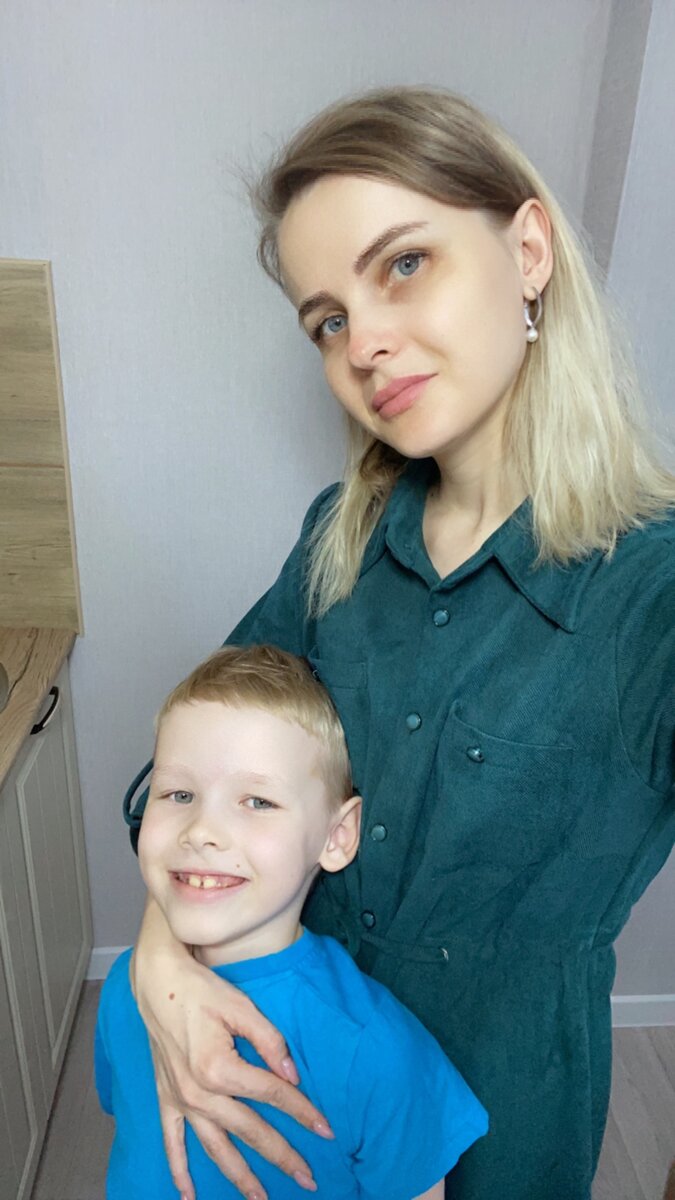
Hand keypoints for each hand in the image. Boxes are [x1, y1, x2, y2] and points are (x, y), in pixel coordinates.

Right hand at [131, 897, 332, 1199]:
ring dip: (239, 1177)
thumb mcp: (241, 1006)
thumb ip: (270, 1041)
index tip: (326, 1129)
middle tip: (308, 1179)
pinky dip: (179, 1171)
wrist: (157, 982)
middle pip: (248, 1131)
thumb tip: (293, 1076)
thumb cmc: (202, 990)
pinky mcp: (165, 1098)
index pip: (271, 1095)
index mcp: (219, 1068)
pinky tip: (188, 1196)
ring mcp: (180, 1100)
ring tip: (260, 1199)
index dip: (302, 1111)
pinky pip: (171, 1143)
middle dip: (282, 1156)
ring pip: (214, 1149)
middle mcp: (198, 1093)